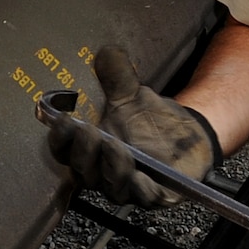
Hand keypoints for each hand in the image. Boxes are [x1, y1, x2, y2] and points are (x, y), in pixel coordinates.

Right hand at [46, 47, 219, 206]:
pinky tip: (141, 175)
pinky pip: (143, 197)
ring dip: (110, 167)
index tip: (62, 121)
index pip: (64, 151)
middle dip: (84, 152)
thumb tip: (107, 51)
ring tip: (115, 146)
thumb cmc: (150, 120)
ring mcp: (126, 186)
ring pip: (110, 186)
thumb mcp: (132, 95)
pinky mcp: (153, 194)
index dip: (60, 139)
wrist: (188, 134)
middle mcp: (102, 173)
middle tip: (89, 132)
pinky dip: (140, 187)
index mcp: (89, 151)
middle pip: (83, 171)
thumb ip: (117, 75)